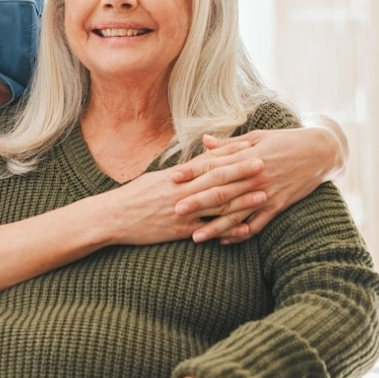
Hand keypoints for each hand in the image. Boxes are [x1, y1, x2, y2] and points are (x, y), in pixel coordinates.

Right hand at [109, 141, 265, 245]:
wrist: (113, 217)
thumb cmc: (132, 196)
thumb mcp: (154, 179)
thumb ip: (179, 173)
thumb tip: (195, 164)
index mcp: (176, 176)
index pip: (207, 162)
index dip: (230, 155)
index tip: (250, 147)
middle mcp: (181, 191)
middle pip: (216, 180)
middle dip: (242, 172)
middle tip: (265, 164)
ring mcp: (182, 211)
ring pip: (216, 204)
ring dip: (242, 200)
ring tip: (263, 195)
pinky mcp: (180, 231)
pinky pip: (207, 230)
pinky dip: (226, 230)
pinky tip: (244, 228)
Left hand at [175, 126, 342, 243]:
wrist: (321, 152)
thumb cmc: (284, 141)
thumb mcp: (257, 137)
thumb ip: (229, 144)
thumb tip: (204, 141)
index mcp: (247, 157)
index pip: (214, 165)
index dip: (192, 171)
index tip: (173, 177)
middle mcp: (255, 177)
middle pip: (222, 191)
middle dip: (197, 201)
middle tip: (175, 209)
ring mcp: (267, 194)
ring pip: (237, 213)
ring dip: (215, 226)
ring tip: (195, 236)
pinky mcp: (278, 206)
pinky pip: (257, 224)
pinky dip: (241, 234)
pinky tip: (224, 241)